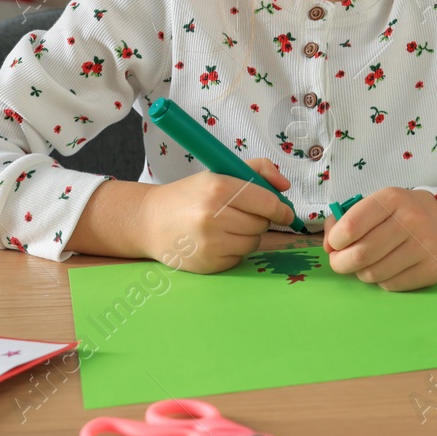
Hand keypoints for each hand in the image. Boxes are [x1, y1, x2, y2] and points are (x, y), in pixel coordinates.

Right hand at [140, 160, 295, 273]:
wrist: (150, 221)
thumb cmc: (189, 195)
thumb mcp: (220, 173)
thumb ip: (258, 171)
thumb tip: (285, 187)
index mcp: (219, 188)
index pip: (267, 203)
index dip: (282, 209)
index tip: (286, 212)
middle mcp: (213, 216)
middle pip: (261, 224)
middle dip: (260, 219)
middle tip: (242, 213)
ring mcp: (209, 243)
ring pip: (253, 243)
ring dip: (248, 236)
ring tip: (227, 226)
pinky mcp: (207, 264)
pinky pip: (239, 259)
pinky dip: (234, 251)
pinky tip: (217, 240)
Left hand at [322, 188, 436, 290]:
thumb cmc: (401, 213)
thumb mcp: (377, 204)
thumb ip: (346, 220)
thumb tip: (328, 246)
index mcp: (392, 199)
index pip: (352, 225)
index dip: (335, 240)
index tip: (334, 244)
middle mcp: (410, 220)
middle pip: (360, 254)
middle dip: (341, 263)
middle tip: (340, 261)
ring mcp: (423, 247)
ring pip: (373, 273)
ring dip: (362, 272)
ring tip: (368, 263)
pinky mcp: (430, 270)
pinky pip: (390, 285)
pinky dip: (381, 280)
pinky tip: (388, 268)